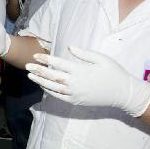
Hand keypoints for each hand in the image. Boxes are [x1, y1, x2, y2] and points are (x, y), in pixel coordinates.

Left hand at [25, 46, 149, 116]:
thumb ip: (83, 53)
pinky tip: (43, 86)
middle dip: (38, 70)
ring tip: (30, 75)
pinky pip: (59, 96)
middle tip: (26, 66)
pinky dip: (49, 91)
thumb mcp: (101, 58)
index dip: (45, 59)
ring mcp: (74, 94)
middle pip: (52, 76)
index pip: (58, 64)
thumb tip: (69, 47)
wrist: (123, 94)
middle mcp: (75, 83)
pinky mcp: (76, 101)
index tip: (35, 56)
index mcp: (80, 70)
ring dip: (40, 81)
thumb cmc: (114, 73)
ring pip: (52, 87)